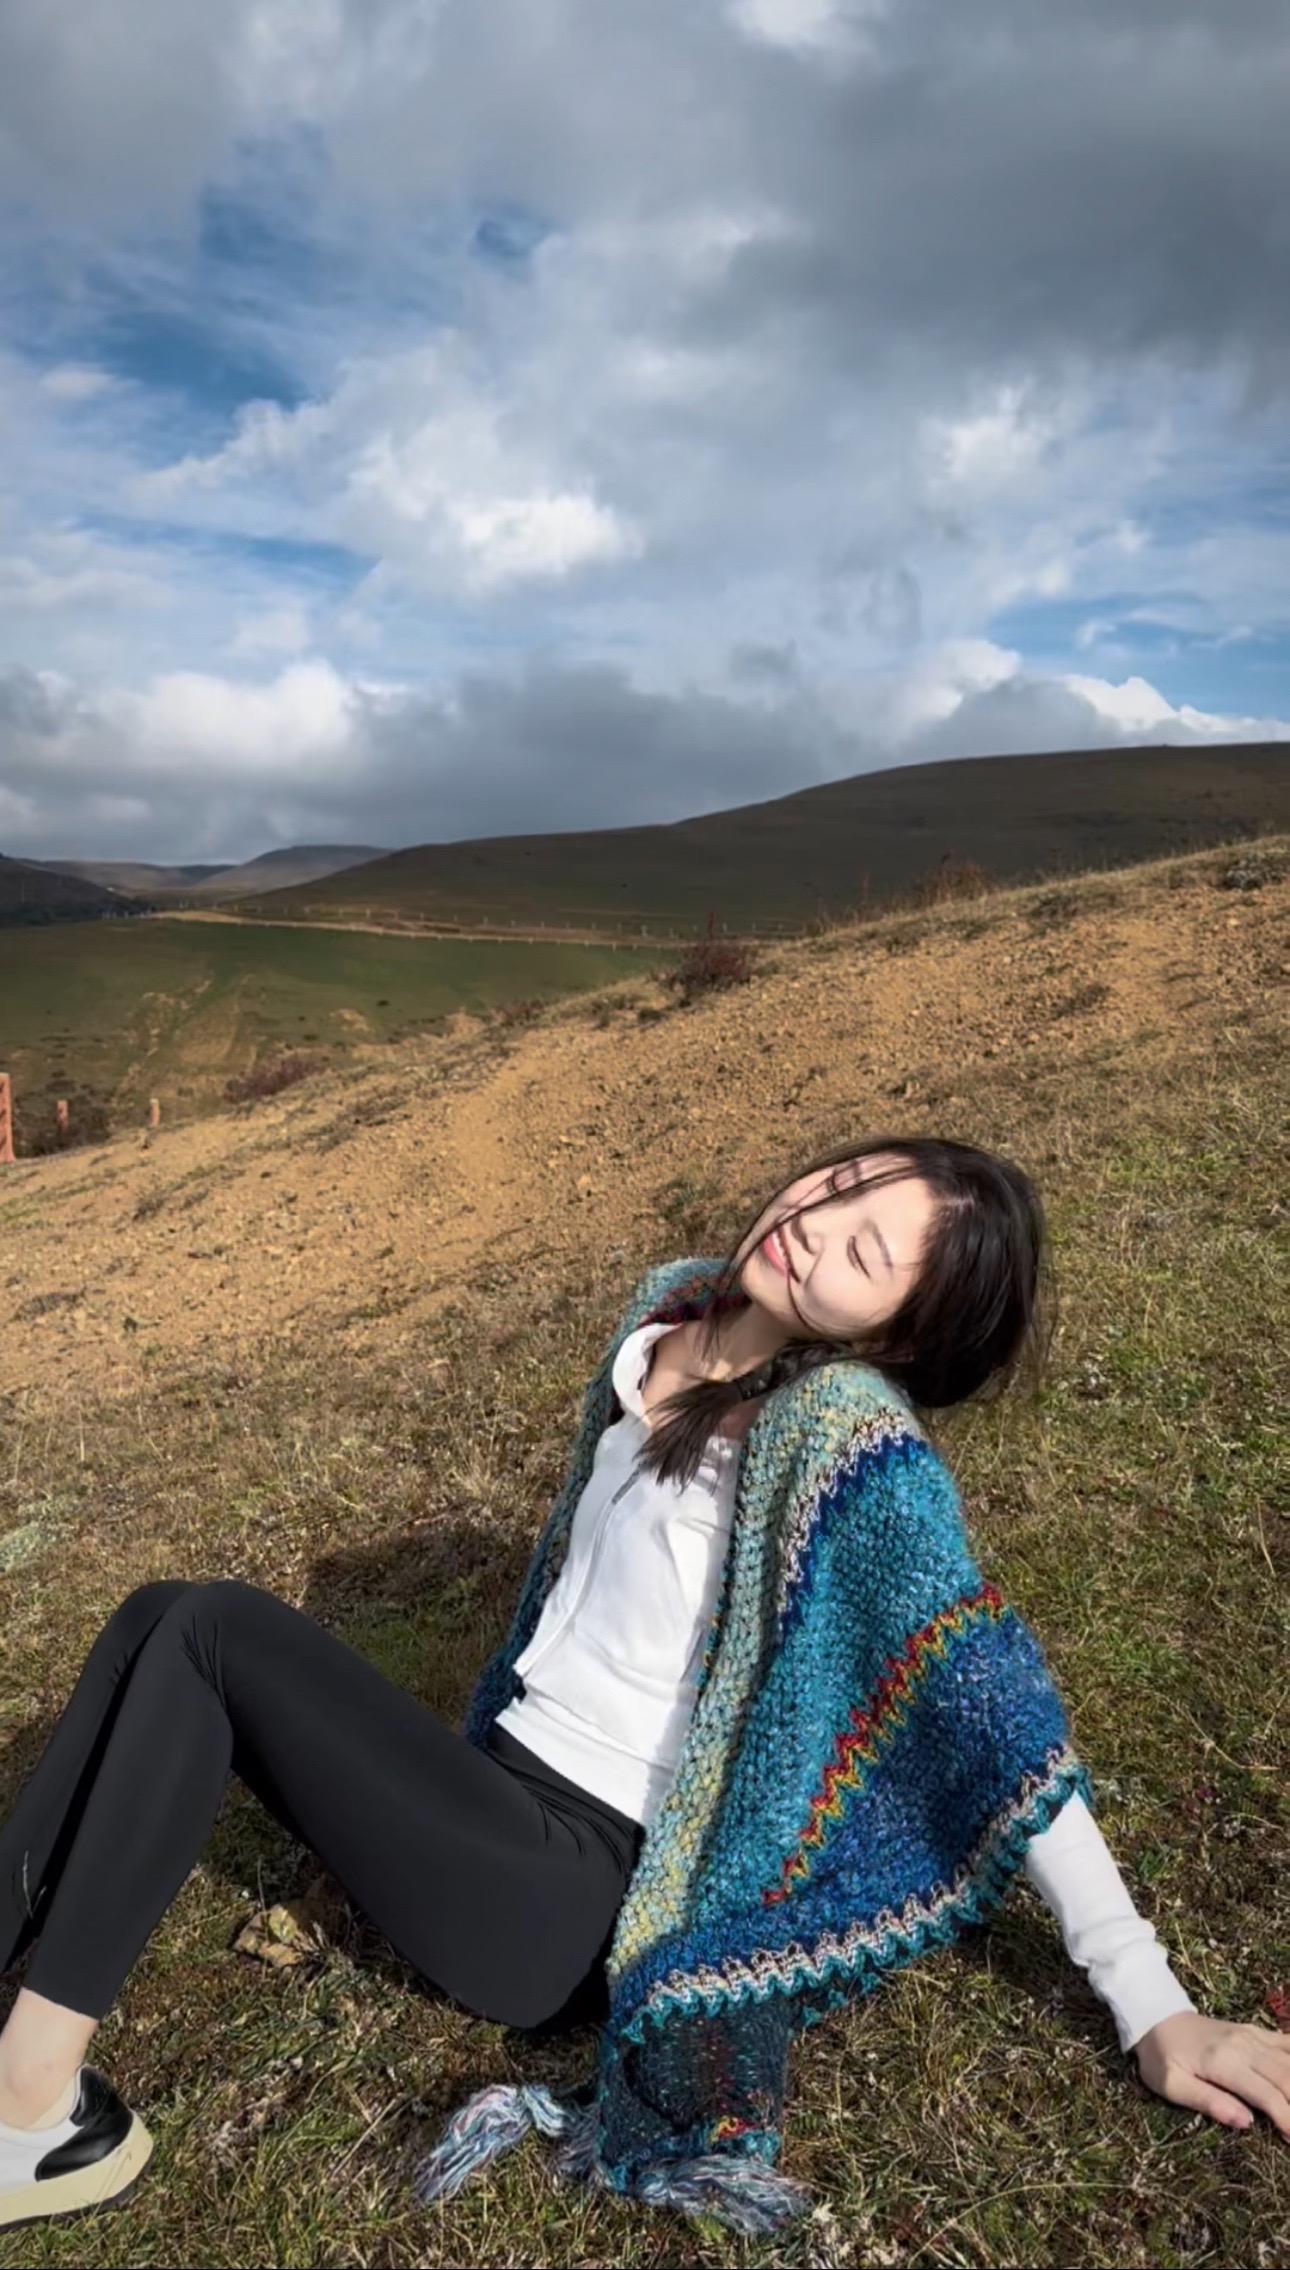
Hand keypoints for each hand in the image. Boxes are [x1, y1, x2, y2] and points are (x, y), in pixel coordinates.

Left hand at [1134, 2012, 1289, 2136]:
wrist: (1155, 2015)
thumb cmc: (1161, 2056)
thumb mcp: (1171, 2084)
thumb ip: (1208, 2102)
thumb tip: (1246, 2122)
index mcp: (1223, 2062)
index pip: (1267, 2095)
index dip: (1287, 2119)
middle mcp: (1244, 2046)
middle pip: (1287, 2077)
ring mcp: (1252, 2036)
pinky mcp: (1254, 2031)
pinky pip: (1286, 2041)